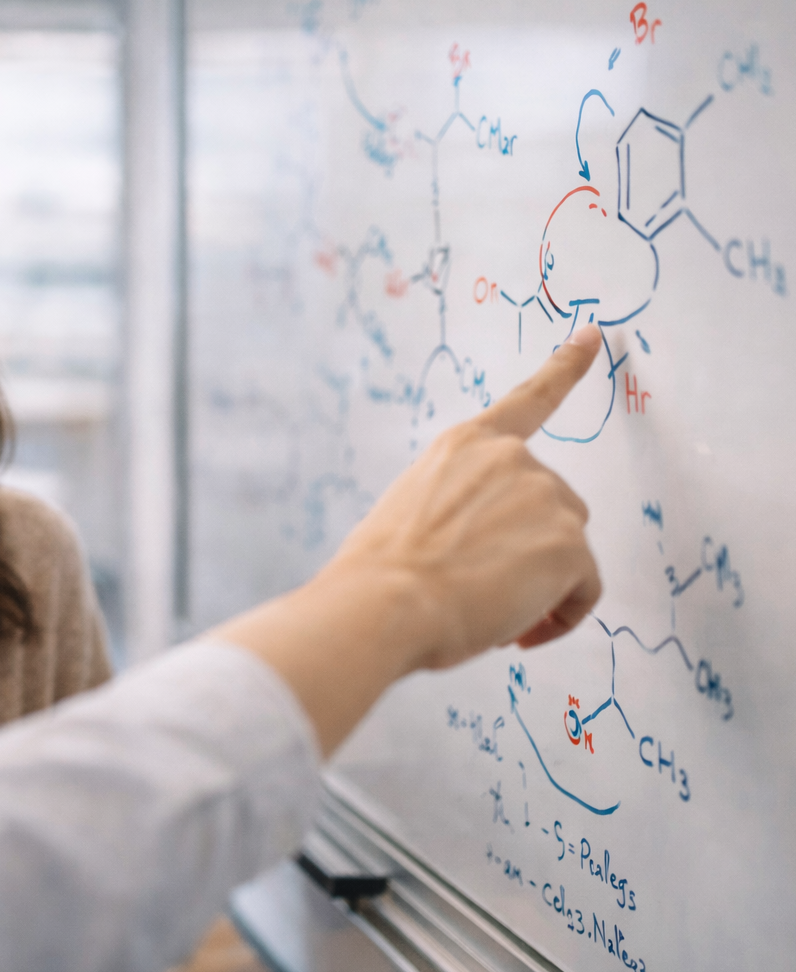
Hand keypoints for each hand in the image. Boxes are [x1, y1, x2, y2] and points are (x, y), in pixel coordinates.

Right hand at [325, 322, 602, 669]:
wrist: (384, 603)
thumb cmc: (379, 574)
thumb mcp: (410, 515)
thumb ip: (459, 509)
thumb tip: (481, 550)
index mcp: (464, 446)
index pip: (528, 400)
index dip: (564, 368)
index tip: (593, 338)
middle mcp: (511, 459)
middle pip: (552, 505)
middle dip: (530, 548)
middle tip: (483, 592)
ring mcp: (545, 498)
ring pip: (566, 549)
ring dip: (541, 585)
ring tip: (490, 614)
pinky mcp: (569, 545)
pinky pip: (583, 591)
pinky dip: (562, 617)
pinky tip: (522, 634)